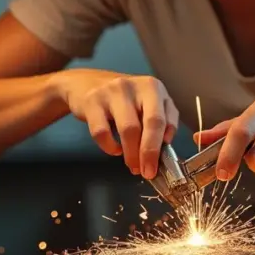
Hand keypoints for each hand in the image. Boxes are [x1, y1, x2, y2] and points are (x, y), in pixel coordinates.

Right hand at [54, 71, 178, 179]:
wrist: (87, 83)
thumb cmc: (124, 98)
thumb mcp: (148, 102)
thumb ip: (163, 119)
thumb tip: (167, 144)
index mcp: (153, 87)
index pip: (163, 120)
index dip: (161, 147)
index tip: (159, 167)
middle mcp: (135, 86)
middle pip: (150, 123)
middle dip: (149, 153)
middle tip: (146, 172)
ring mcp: (112, 92)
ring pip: (128, 129)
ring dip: (131, 154)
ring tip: (132, 165)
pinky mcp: (92, 101)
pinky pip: (101, 132)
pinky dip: (109, 146)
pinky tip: (115, 149)